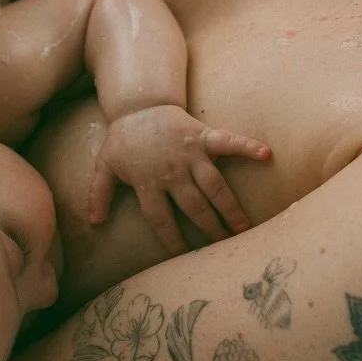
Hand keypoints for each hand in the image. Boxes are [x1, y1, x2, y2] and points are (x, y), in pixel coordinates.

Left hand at [87, 105, 271, 255]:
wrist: (139, 104)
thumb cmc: (123, 139)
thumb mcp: (104, 166)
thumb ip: (99, 194)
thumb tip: (94, 223)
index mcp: (147, 181)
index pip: (160, 218)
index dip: (171, 238)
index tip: (182, 257)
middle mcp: (172, 171)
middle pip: (193, 206)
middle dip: (209, 228)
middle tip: (225, 247)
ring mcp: (190, 154)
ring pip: (214, 185)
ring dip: (230, 207)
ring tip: (244, 227)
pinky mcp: (204, 136)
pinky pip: (229, 141)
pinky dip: (248, 146)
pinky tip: (267, 154)